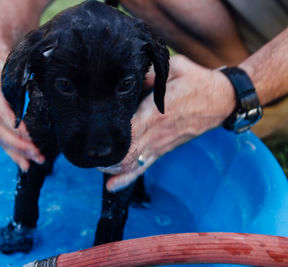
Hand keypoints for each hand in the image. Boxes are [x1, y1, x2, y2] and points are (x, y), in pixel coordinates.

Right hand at [0, 59, 44, 170]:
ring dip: (17, 151)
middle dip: (17, 142)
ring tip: (34, 160)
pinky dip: (12, 153)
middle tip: (36, 152)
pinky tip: (24, 164)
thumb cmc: (7, 65)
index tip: (27, 134)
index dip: (11, 122)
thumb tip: (46, 99)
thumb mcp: (14, 68)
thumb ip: (21, 83)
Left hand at [100, 55, 234, 191]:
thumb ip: (149, 74)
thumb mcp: (175, 68)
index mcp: (156, 113)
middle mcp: (157, 133)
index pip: (128, 132)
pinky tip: (111, 186)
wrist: (221, 100)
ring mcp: (161, 145)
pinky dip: (127, 178)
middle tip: (85, 153)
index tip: (90, 138)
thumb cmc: (196, 81)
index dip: (109, 138)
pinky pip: (144, 167)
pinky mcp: (164, 150)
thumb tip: (127, 77)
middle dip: (104, 157)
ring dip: (111, 168)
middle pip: (126, 153)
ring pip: (132, 164)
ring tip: (93, 166)